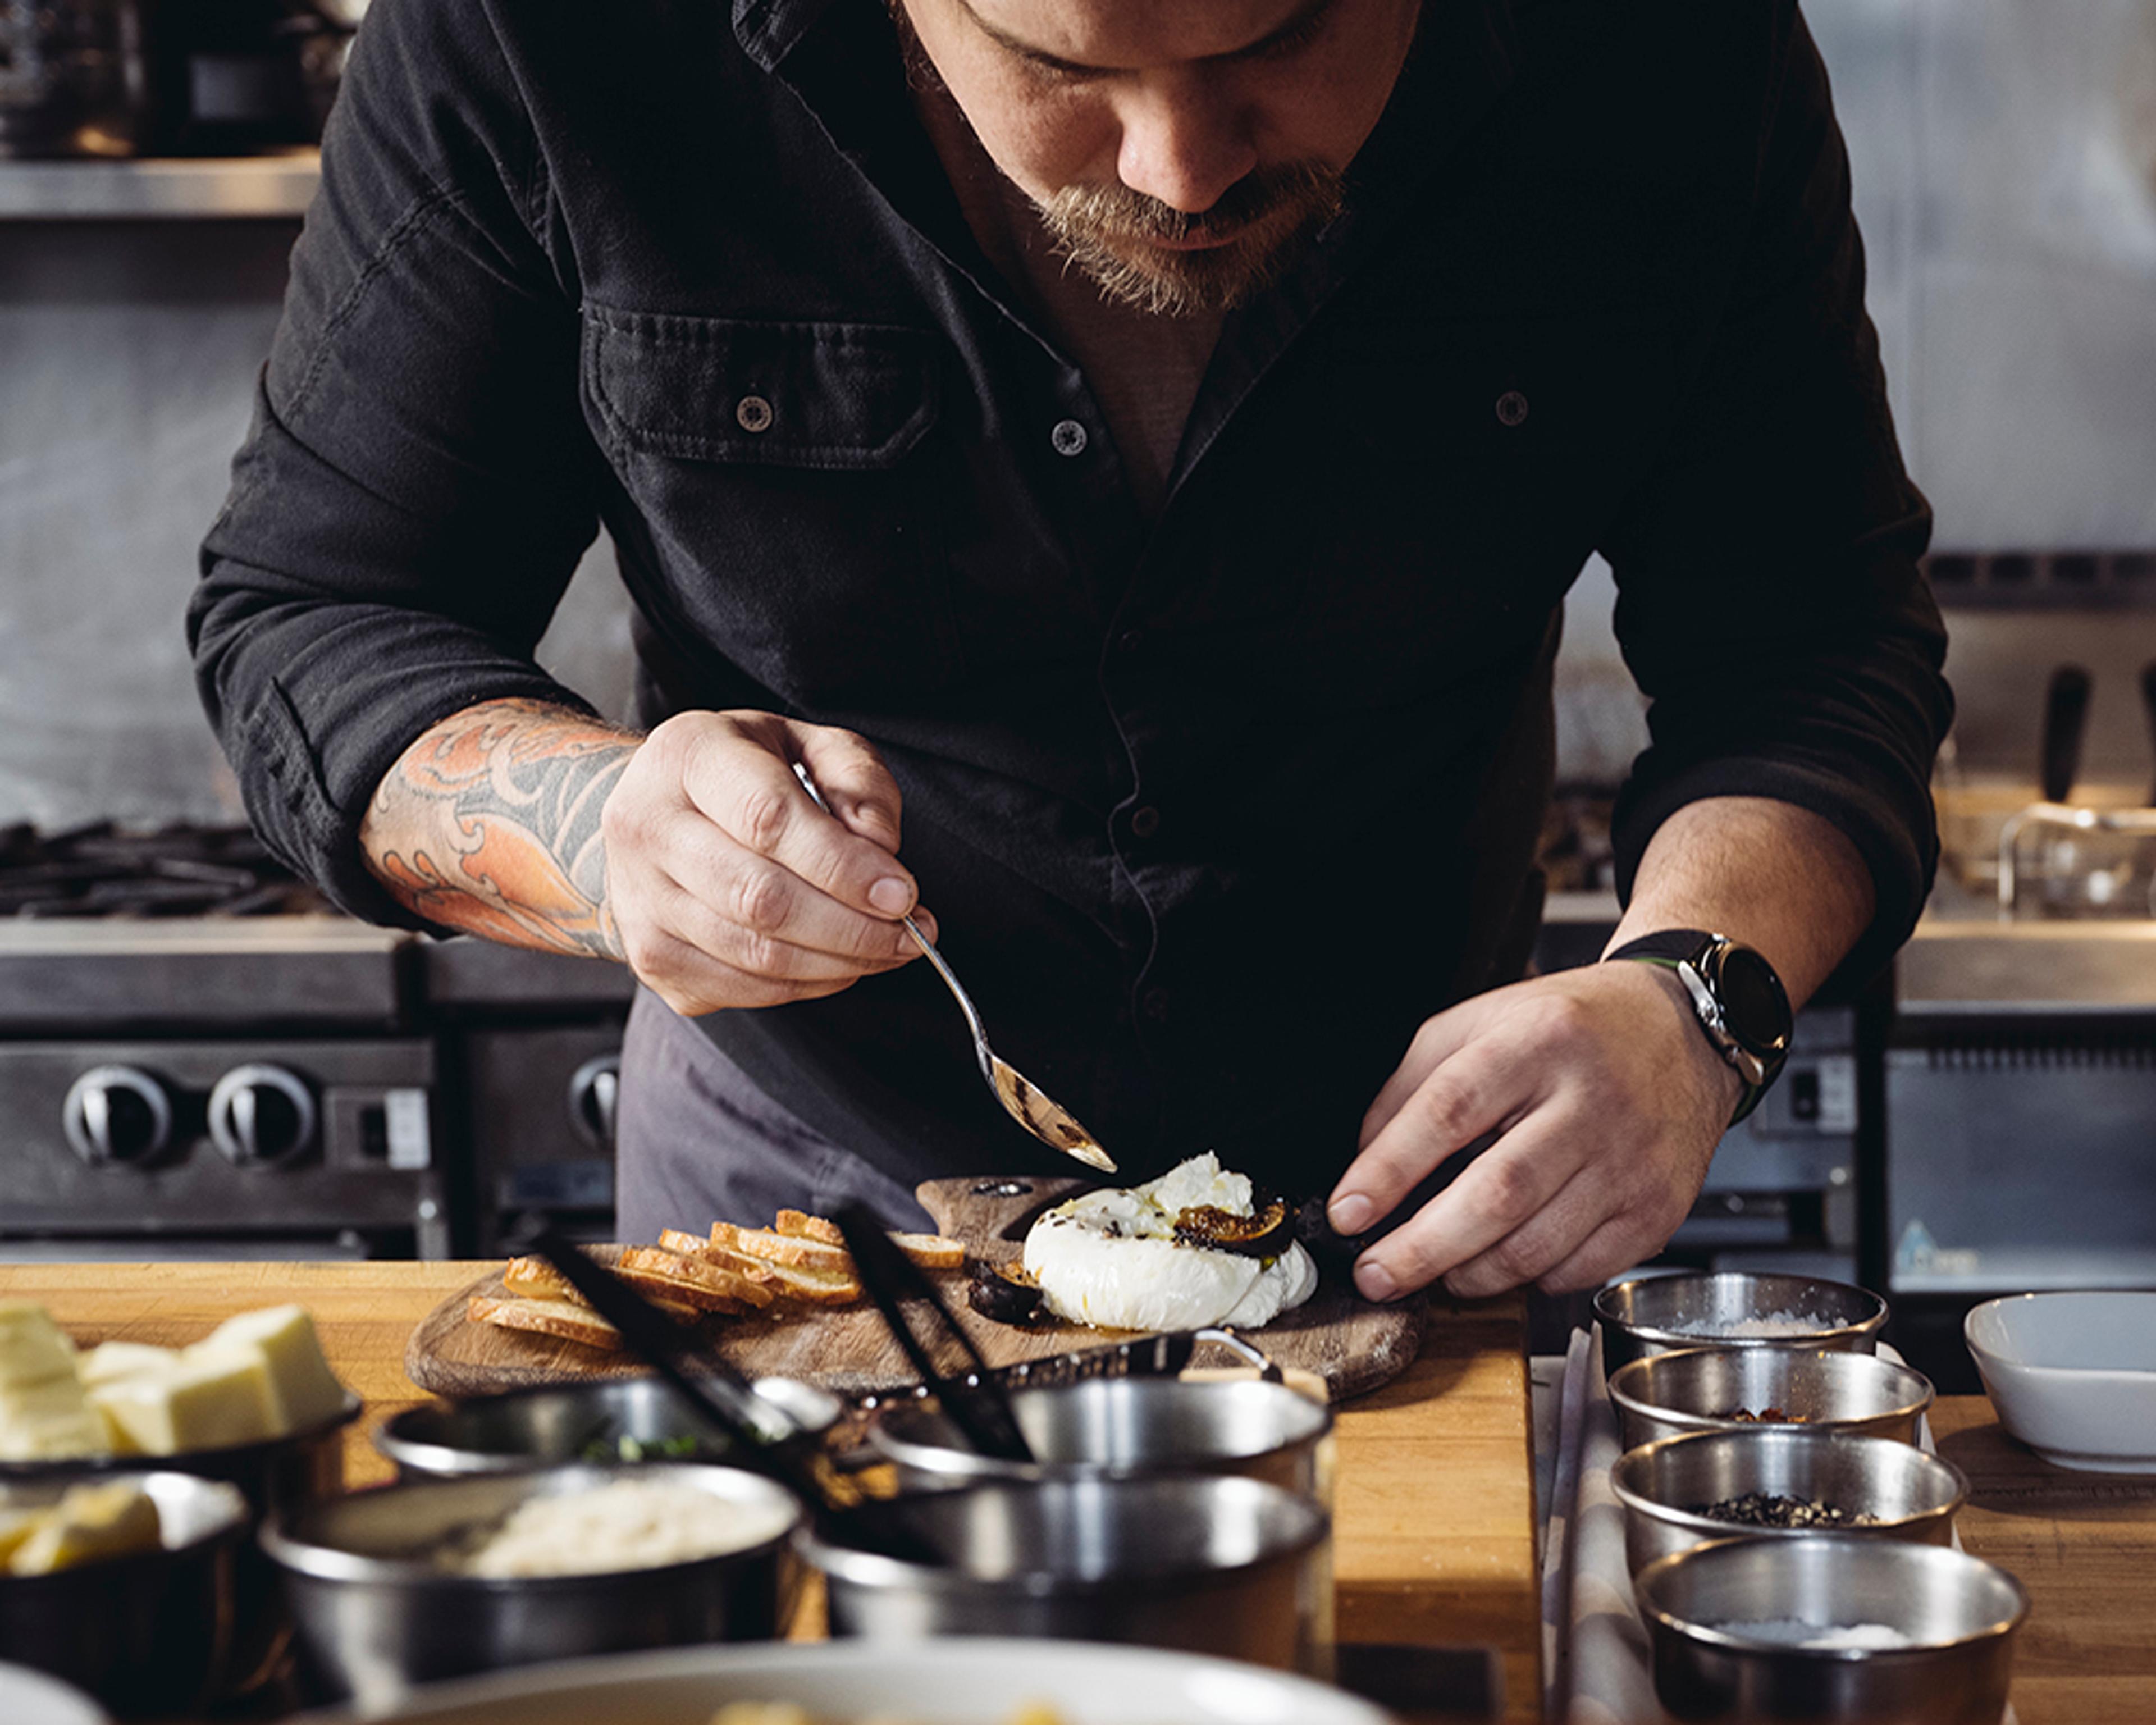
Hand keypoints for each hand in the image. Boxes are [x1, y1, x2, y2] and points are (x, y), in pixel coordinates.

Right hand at [600, 710, 934, 1014]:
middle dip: (853, 927)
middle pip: (760, 899)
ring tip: (889, 949)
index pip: (767, 820)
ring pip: (754, 955)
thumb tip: (881, 849)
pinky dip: (806, 985)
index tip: (904, 893)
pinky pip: (742, 989)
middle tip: (911, 934)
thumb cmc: (742, 774)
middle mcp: (646, 827)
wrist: (649, 810)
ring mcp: (639, 901)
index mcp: (688, 756)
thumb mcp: (806, 744)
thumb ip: (856, 780)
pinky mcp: (649, 958)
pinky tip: (840, 963)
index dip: (844, 867)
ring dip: (839, 963)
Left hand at [1326, 963, 1742, 1300]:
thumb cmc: (1572, 1030)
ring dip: (1470, 1274)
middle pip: (1496, 1193)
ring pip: (1536, 1245)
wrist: (1683, 1033)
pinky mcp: (1658, 1208)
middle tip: (1377, 1273)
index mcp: (1537, 1041)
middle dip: (1421, 1247)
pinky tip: (1508, 1259)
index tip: (1347, 1211)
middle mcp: (1592, 1099)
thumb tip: (1365, 1160)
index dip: (1389, 1169)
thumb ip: (1413, 1083)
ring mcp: (1631, 1159)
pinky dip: (1531, 1278)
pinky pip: (1580, 1269)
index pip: (1449, 1110)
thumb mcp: (1482, 1022)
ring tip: (1436, 1271)